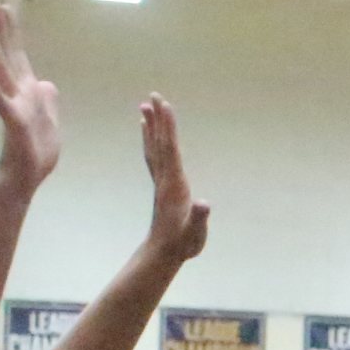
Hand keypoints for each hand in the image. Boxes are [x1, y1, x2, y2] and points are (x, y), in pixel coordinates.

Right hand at [0, 1, 59, 190]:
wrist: (27, 179)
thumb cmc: (35, 154)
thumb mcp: (50, 122)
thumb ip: (48, 100)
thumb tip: (45, 82)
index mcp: (28, 91)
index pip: (18, 54)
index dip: (12, 31)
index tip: (6, 7)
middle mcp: (17, 93)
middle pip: (8, 54)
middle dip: (0, 27)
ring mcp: (13, 105)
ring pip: (0, 69)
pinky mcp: (12, 121)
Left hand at [140, 94, 209, 261]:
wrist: (162, 254)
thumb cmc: (183, 244)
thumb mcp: (195, 235)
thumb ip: (199, 219)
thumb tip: (204, 204)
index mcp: (174, 185)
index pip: (171, 151)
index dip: (169, 129)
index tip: (166, 107)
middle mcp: (164, 179)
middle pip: (160, 143)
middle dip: (158, 119)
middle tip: (153, 95)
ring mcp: (161, 181)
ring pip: (154, 147)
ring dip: (151, 126)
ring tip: (145, 105)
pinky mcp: (161, 185)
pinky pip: (154, 156)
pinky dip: (151, 140)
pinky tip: (147, 130)